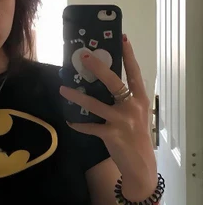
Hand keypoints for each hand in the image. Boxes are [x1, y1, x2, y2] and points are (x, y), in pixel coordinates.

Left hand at [59, 35, 156, 197]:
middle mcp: (132, 106)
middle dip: (97, 67)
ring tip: (63, 89)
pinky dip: (78, 124)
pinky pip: (89, 126)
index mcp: (140, 99)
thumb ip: (124, 101)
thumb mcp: (136, 115)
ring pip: (94, 103)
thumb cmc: (136, 137)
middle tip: (83, 56)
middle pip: (113, 82)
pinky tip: (69, 120)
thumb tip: (103, 85)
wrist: (141, 165)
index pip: (134, 73)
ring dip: (76, 96)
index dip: (128, 55)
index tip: (122, 38)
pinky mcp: (111, 134)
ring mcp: (122, 120)